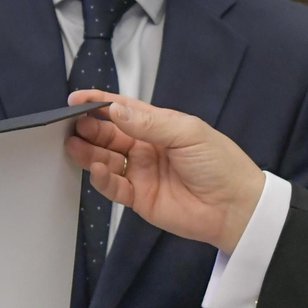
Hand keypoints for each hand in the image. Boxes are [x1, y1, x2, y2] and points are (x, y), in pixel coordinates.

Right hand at [66, 91, 266, 252]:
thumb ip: (149, 123)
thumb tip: (115, 110)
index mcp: (159, 126)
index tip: (76, 99)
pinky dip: (102, 179)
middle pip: (109, 135)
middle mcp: (146, 148)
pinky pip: (114, 187)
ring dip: (89, 152)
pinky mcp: (139, 198)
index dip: (99, 103)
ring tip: (72, 144)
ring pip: (106, 160)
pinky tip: (97, 169)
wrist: (236, 207)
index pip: (123, 110)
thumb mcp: (187, 133)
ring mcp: (141, 173)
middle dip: (89, 128)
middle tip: (71, 124)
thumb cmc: (220, 164)